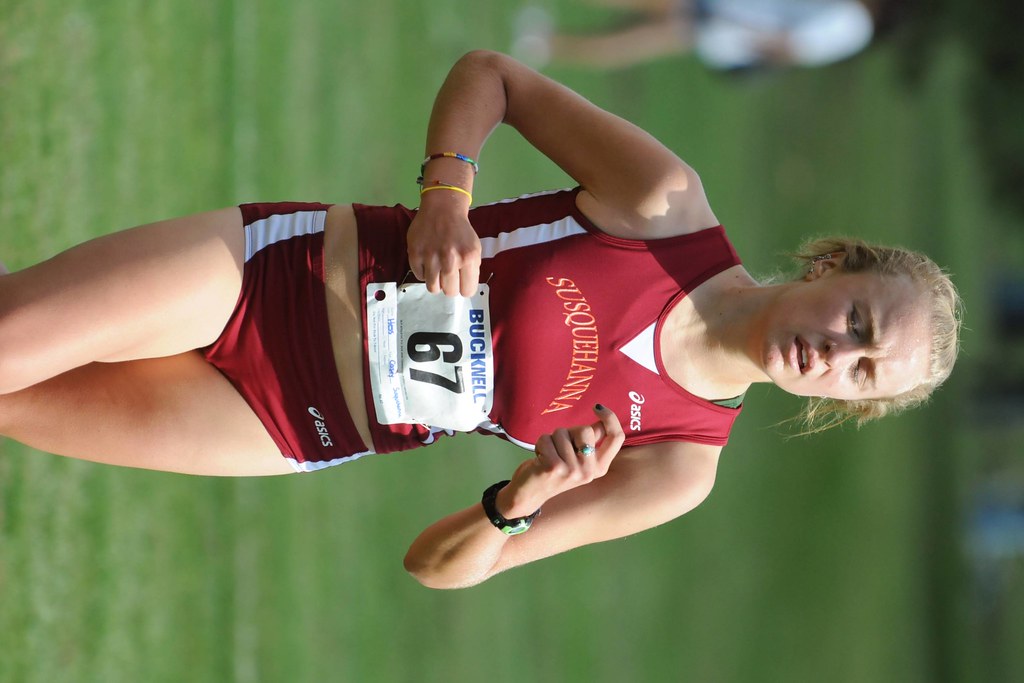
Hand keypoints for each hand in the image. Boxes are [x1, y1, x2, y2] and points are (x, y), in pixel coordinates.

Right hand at [407, 200, 480, 296]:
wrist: (442, 208)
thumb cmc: (460, 231)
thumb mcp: (475, 249)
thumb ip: (471, 270)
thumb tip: (464, 289)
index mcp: (469, 257)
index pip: (467, 291)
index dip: (464, 288)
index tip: (461, 283)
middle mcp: (450, 259)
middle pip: (450, 292)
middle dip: (450, 286)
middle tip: (448, 275)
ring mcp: (431, 256)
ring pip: (433, 288)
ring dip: (436, 281)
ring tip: (437, 270)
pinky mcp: (415, 253)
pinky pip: (419, 276)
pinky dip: (424, 272)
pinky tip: (427, 261)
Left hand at [499, 405, 625, 517]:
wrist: (530, 494)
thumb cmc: (555, 470)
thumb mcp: (578, 458)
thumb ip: (591, 440)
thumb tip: (603, 417)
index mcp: (600, 468)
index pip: (616, 438)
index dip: (610, 418)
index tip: (597, 407)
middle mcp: (589, 471)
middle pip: (586, 430)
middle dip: (569, 431)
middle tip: (559, 447)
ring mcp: (572, 470)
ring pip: (562, 432)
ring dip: (551, 439)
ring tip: (548, 455)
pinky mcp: (554, 467)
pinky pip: (547, 438)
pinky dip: (540, 443)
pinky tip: (539, 458)